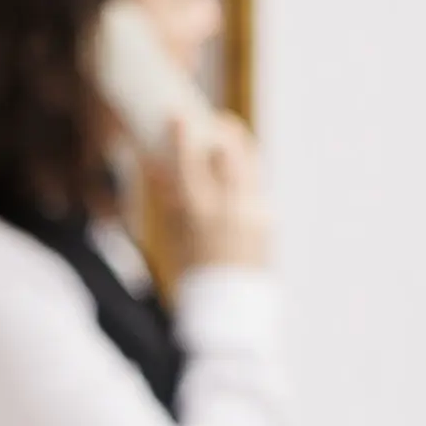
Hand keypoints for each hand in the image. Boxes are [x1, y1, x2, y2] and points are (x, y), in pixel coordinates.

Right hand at [153, 108, 271, 273]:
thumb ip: (169, 197)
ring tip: (228, 143)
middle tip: (215, 122)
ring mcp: (253, 212)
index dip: (182, 133)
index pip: (190, 159)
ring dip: (238, 147)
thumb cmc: (190, 275)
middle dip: (223, 129)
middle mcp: (229, 208)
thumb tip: (157, 163)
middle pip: (231, 148)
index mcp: (198, 213)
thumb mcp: (173, 235)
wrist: (226, 310)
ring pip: (250, 162)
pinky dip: (243, 178)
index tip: (178, 115)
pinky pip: (255, 187)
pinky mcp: (267, 219)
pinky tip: (234, 182)